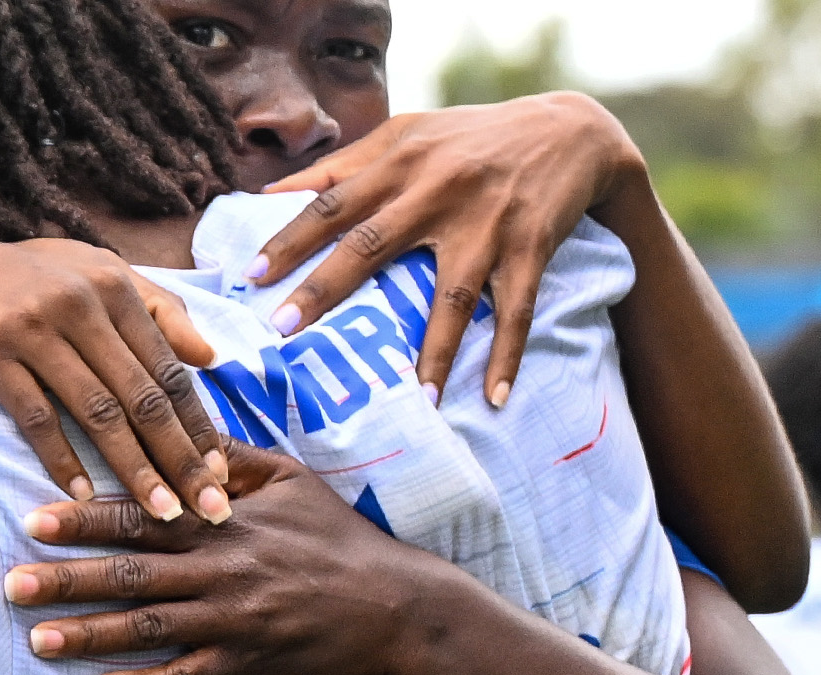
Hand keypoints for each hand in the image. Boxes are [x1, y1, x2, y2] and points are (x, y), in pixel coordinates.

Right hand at [0, 234, 231, 521]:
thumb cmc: (18, 277)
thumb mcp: (90, 273)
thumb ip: (154, 309)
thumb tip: (210, 356)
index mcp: (114, 285)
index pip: (169, 368)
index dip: (198, 425)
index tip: (223, 474)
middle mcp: (81, 302)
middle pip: (143, 394)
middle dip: (181, 458)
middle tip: (210, 508)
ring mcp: (34, 326)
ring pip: (98, 410)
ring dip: (134, 469)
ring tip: (161, 514)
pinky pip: (35, 416)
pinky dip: (61, 459)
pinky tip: (83, 497)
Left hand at [9, 452, 452, 674]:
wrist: (398, 604)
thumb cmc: (339, 538)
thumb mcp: (293, 480)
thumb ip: (233, 457)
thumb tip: (183, 429)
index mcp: (225, 521)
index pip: (145, 516)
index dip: (88, 518)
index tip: (34, 517)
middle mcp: (224, 569)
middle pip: (133, 574)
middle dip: (68, 578)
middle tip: (9, 582)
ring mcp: (235, 619)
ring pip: (150, 629)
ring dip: (90, 636)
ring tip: (36, 641)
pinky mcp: (249, 662)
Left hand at [251, 93, 647, 406]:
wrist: (568, 128)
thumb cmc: (469, 138)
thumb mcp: (405, 134)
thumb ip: (340, 165)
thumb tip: (267, 193)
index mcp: (402, 162)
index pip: (334, 202)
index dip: (291, 238)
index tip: (252, 276)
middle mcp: (441, 190)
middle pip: (374, 244)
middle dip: (327, 288)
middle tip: (284, 332)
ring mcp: (488, 222)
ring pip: (454, 294)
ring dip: (436, 352)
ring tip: (413, 400)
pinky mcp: (530, 247)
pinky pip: (518, 311)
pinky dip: (508, 356)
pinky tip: (495, 398)